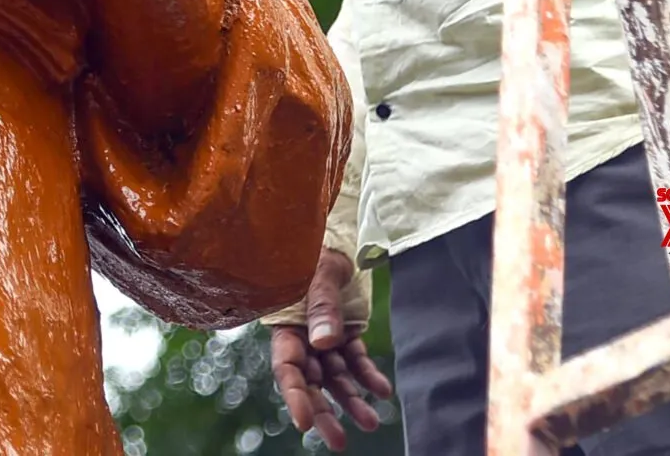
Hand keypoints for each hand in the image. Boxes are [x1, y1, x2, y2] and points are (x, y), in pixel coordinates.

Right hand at [270, 250, 391, 449]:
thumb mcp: (320, 274)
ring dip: (350, 400)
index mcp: (287, 325)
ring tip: (370, 422)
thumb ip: (322, 308)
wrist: (341, 235)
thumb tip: (324, 344)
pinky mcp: (347, 334)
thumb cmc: (320, 250)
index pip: (286, 367)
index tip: (303, 422)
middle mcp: (303, 337)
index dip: (293, 395)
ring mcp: (325, 338)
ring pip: (335, 378)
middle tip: (338, 442)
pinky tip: (382, 392)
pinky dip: (368, 376)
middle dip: (322, 412)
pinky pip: (356, 362)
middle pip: (310, 382)